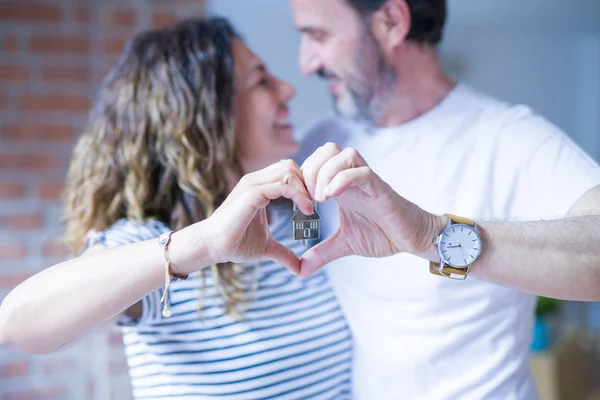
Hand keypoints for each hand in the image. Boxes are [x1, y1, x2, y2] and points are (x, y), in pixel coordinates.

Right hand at [171, 160, 313, 274]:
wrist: (213, 246)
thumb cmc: (235, 243)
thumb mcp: (267, 247)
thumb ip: (283, 253)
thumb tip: (299, 269)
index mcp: (260, 187)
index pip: (288, 171)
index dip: (304, 185)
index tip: (314, 206)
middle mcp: (256, 180)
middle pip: (291, 166)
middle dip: (308, 182)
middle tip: (316, 204)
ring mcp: (253, 184)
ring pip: (288, 170)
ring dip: (305, 187)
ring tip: (312, 207)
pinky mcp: (252, 193)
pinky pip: (282, 184)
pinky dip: (298, 194)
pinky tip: (306, 210)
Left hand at [299, 143, 441, 276]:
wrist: (412, 238)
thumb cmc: (381, 234)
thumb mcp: (344, 244)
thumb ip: (321, 253)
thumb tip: (300, 271)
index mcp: (341, 185)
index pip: (317, 160)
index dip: (303, 174)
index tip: (299, 200)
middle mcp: (352, 178)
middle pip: (328, 149)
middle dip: (311, 169)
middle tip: (308, 197)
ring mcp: (367, 181)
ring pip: (344, 153)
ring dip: (326, 173)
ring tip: (321, 198)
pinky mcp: (381, 189)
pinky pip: (362, 172)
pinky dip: (343, 180)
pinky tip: (332, 197)